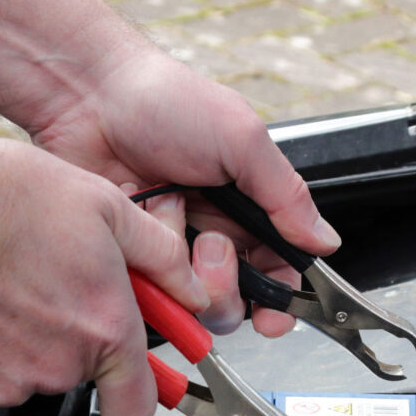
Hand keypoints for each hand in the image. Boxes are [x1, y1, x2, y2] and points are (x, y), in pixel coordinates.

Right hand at [0, 135, 206, 415]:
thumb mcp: (103, 205)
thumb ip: (161, 257)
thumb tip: (191, 291)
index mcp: (103, 327)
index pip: (140, 408)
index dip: (145, 396)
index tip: (143, 385)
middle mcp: (59, 365)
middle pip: (85, 375)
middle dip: (79, 338)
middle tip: (57, 286)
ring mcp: (7, 379)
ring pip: (36, 373)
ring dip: (33, 340)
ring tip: (13, 283)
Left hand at [30, 49, 340, 336]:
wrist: (90, 97)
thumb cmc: (166, 102)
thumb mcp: (242, 141)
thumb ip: (286, 196)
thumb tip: (325, 242)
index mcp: (247, 211)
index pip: (276, 273)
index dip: (278, 302)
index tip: (273, 318)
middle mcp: (210, 236)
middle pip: (234, 302)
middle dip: (226, 286)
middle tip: (210, 245)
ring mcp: (169, 252)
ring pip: (192, 304)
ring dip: (185, 272)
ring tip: (171, 220)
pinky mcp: (134, 260)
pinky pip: (148, 292)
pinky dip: (147, 269)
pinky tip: (139, 232)